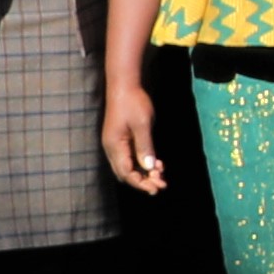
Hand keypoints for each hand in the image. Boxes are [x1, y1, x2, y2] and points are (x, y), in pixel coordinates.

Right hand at [103, 72, 161, 197]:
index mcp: (115, 146)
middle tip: (161, 184)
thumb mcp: (142, 125)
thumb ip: (145, 147)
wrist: (124, 85)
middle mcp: (112, 148)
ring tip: (162, 175)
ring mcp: (116, 144)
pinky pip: (131, 157)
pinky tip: (157, 164)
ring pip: (129, 166)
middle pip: (125, 173)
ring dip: (144, 173)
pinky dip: (143, 163)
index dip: (140, 183)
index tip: (156, 188)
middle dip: (143, 181)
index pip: (126, 173)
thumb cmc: (133, 103)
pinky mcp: (122, 140)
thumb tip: (149, 168)